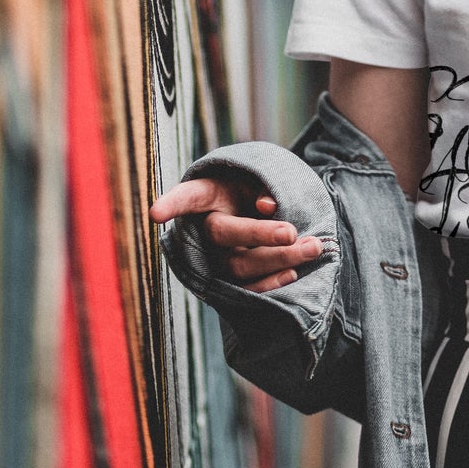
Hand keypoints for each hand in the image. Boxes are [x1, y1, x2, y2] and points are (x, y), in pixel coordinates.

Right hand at [149, 175, 323, 292]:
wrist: (256, 213)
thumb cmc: (253, 189)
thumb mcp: (257, 178)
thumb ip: (262, 186)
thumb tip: (267, 206)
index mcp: (206, 195)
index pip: (187, 196)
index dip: (171, 204)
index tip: (154, 214)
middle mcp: (205, 228)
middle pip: (226, 234)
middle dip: (262, 235)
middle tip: (293, 232)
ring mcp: (215, 258)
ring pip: (240, 265)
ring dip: (279, 259)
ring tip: (314, 247)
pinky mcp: (230, 280)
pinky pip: (245, 289)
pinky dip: (270, 284)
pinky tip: (293, 274)